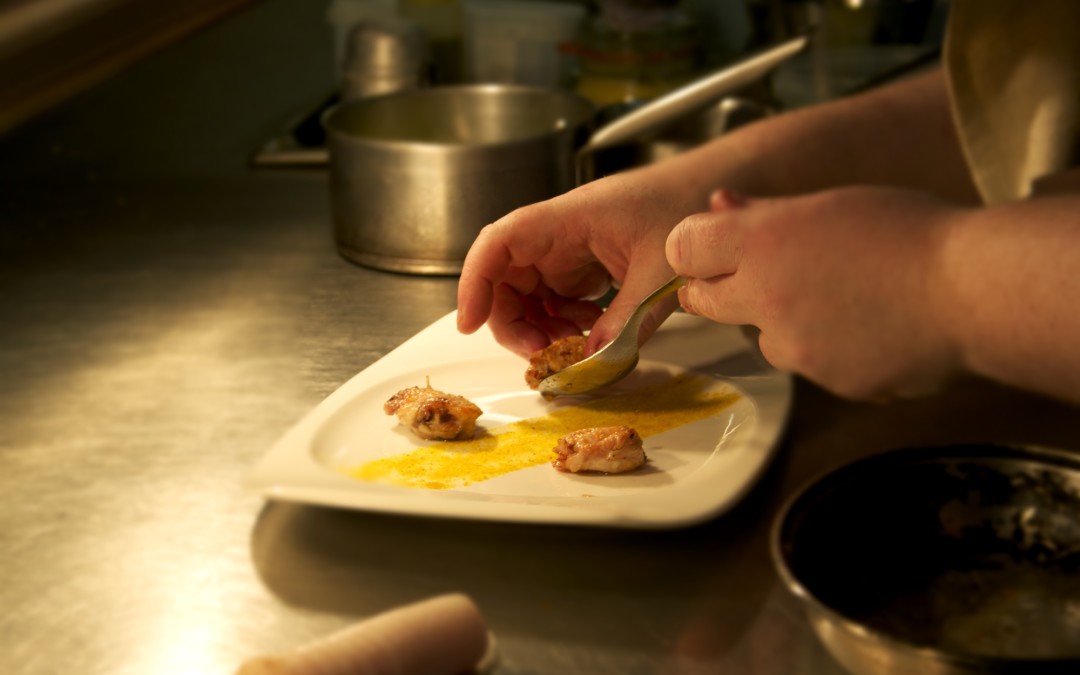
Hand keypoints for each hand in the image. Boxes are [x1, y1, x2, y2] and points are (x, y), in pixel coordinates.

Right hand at [457, 169, 700, 357]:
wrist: (705, 191)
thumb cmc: (683, 206)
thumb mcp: (662, 269)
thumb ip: (629, 317)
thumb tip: (592, 360)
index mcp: (568, 219)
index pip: (501, 241)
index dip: (475, 280)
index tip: (470, 322)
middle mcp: (556, 235)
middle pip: (503, 278)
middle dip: (511, 322)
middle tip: (542, 353)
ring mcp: (565, 253)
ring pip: (525, 296)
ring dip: (538, 328)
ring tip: (574, 344)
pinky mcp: (578, 269)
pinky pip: (551, 301)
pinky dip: (561, 324)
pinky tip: (590, 331)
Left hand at [666, 187, 965, 398]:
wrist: (972, 291)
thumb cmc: (912, 234)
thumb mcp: (831, 205)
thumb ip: (763, 211)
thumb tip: (720, 205)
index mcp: (762, 242)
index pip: (682, 249)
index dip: (695, 249)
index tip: (711, 250)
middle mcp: (764, 297)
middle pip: (702, 300)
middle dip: (723, 289)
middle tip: (767, 275)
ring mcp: (792, 345)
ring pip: (762, 336)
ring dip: (781, 322)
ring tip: (842, 298)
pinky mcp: (823, 381)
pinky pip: (809, 364)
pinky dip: (826, 350)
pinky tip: (866, 326)